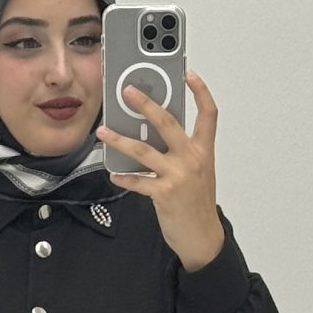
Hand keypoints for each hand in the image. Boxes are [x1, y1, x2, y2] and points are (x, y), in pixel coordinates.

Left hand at [96, 69, 225, 273]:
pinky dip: (124, 177)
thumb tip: (155, 134)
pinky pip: (137, 181)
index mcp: (203, 150)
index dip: (200, 91)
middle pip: (167, 122)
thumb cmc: (198, 204)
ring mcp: (177, 176)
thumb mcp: (198, 172)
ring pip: (143, 150)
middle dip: (146, 103)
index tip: (189, 73)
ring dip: (120, 139)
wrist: (203, 238)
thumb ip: (181, 151)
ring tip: (103, 131)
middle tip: (127, 91)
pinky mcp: (164, 194)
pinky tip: (114, 174)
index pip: (208, 114)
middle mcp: (192, 159)